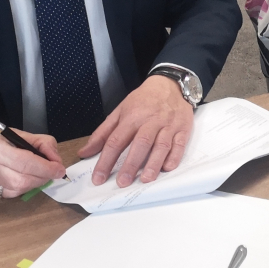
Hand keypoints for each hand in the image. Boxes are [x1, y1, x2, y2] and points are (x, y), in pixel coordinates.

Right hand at [0, 123, 64, 202]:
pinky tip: (8, 179)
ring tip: (27, 174)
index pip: (26, 163)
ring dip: (27, 185)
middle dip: (41, 179)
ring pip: (13, 192)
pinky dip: (12, 189)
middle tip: (49, 174)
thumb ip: (40, 143)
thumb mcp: (14, 133)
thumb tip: (56, 161)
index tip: (59, 170)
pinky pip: (2, 197)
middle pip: (21, 182)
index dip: (47, 169)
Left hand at [77, 75, 193, 186]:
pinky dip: (174, 157)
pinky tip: (167, 168)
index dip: (106, 161)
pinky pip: (180, 144)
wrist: (170, 84)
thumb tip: (84, 152)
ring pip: (161, 145)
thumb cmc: (143, 100)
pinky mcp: (183, 128)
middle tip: (122, 183)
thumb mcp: (120, 111)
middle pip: (140, 144)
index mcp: (132, 117)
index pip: (116, 141)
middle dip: (131, 164)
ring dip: (153, 163)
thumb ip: (102, 133)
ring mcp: (168, 125)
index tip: (99, 178)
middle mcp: (150, 121)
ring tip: (145, 180)